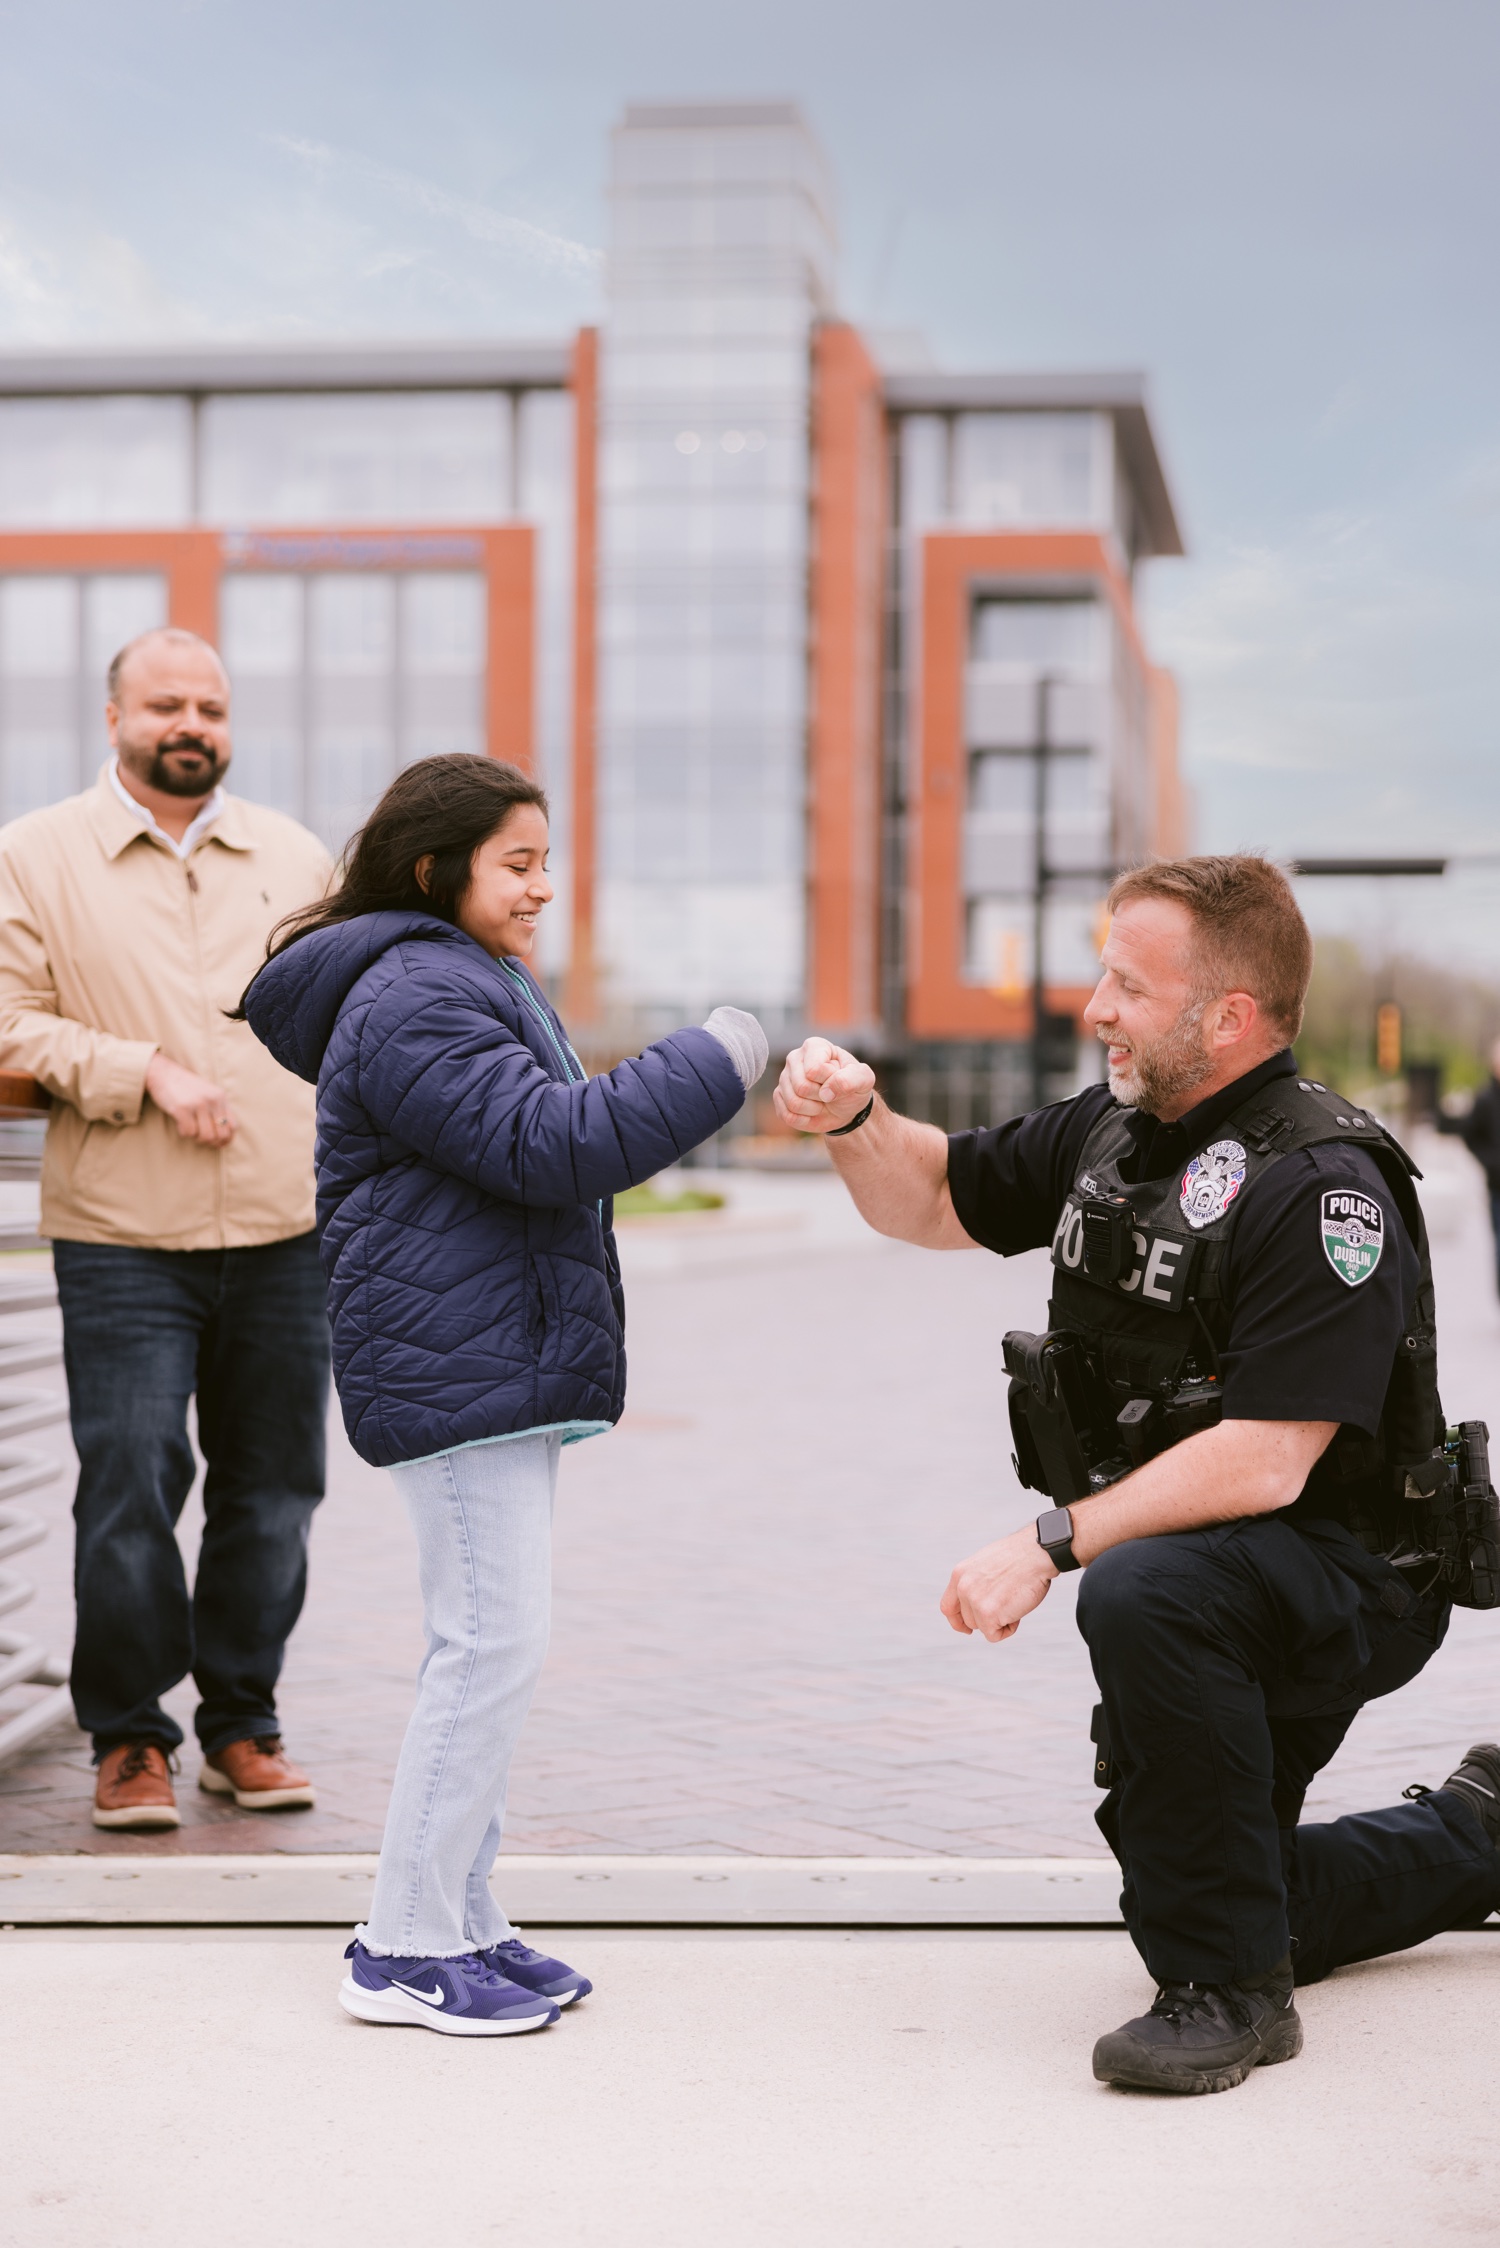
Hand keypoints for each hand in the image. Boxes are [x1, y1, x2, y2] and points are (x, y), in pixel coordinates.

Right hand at [144, 1052, 237, 1144]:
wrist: (163, 1073)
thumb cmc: (185, 1088)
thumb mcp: (207, 1094)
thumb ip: (218, 1110)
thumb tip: (225, 1139)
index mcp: (221, 1097)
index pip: (233, 1126)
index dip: (226, 1139)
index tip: (218, 1143)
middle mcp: (213, 1100)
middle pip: (220, 1135)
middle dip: (212, 1142)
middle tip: (201, 1139)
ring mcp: (198, 1104)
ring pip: (205, 1136)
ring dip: (197, 1138)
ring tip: (190, 1129)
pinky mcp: (182, 1109)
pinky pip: (189, 1133)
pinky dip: (184, 1132)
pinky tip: (180, 1123)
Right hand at [773, 1038, 875, 1134]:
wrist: (846, 1107)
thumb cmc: (853, 1087)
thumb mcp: (864, 1079)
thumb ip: (851, 1079)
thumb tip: (826, 1092)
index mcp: (815, 1046)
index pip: (814, 1069)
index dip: (830, 1081)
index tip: (838, 1078)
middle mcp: (795, 1058)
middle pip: (801, 1087)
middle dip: (821, 1097)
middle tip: (830, 1094)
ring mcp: (784, 1078)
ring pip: (794, 1103)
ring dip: (814, 1109)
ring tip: (822, 1102)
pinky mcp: (779, 1097)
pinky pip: (787, 1116)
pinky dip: (805, 1120)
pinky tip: (813, 1111)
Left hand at [941, 1524, 1057, 1642]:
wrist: (1036, 1553)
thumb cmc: (1019, 1558)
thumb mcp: (986, 1566)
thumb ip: (976, 1583)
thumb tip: (977, 1604)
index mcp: (960, 1574)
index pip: (948, 1606)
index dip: (957, 1621)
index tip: (967, 1629)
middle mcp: (963, 1587)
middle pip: (968, 1621)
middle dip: (988, 1619)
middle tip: (1007, 1602)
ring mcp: (974, 1600)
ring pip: (982, 1628)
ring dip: (1000, 1621)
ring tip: (1014, 1600)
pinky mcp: (987, 1614)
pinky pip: (994, 1635)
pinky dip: (1008, 1629)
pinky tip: (1018, 1610)